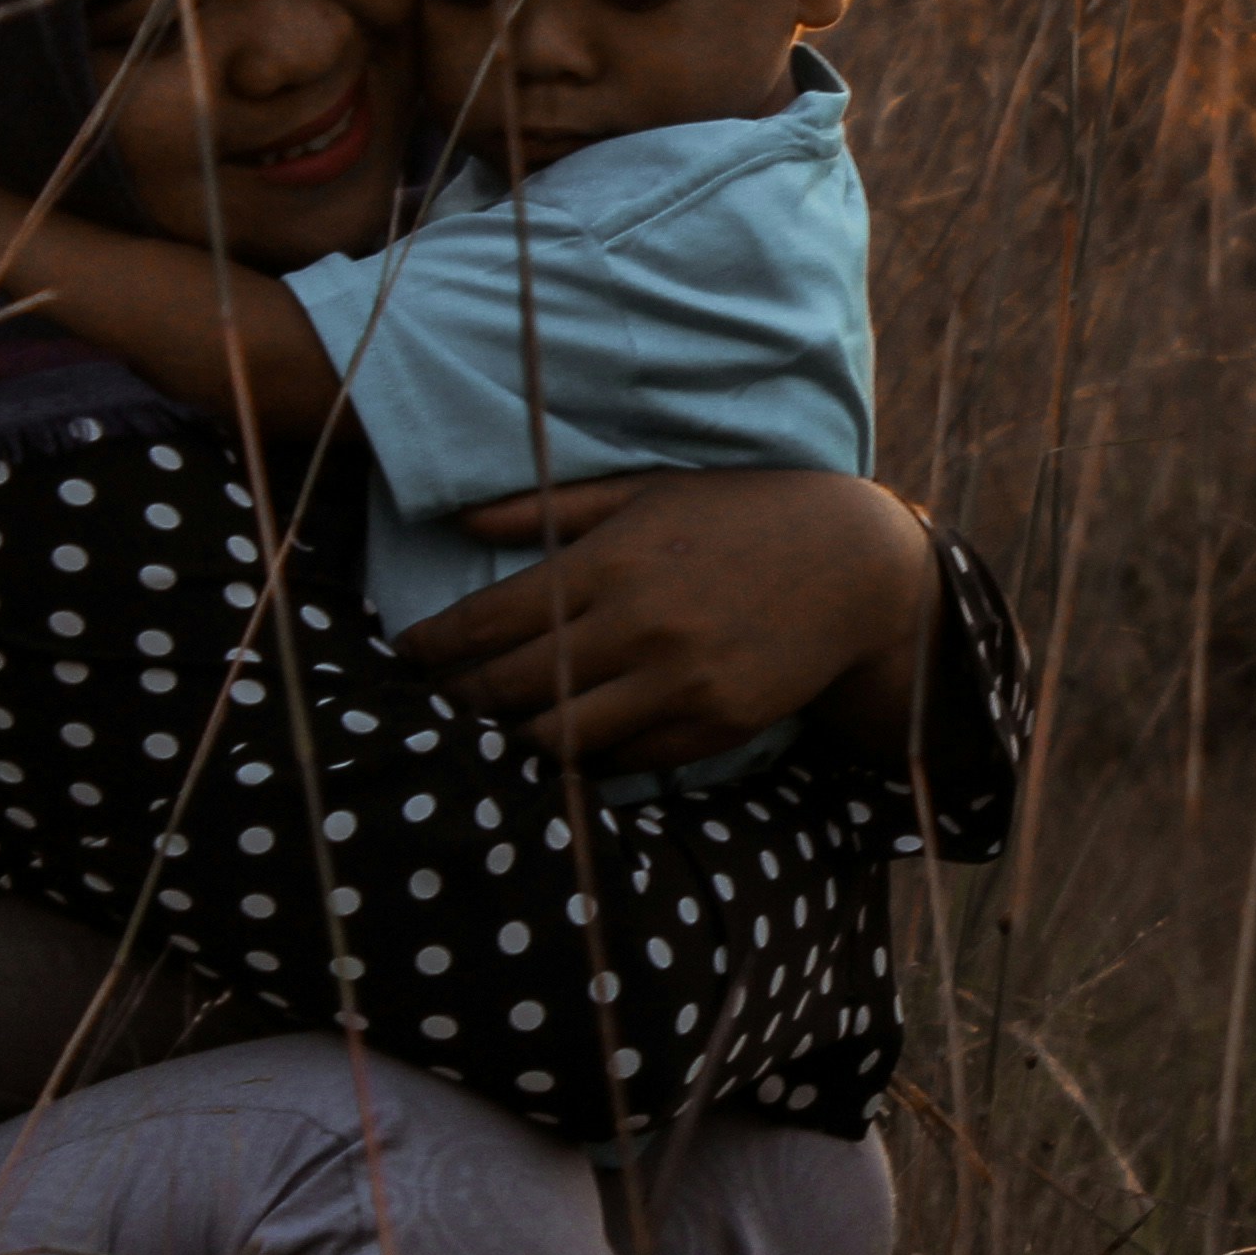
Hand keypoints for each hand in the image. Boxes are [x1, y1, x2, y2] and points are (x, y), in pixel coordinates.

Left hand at [409, 470, 936, 772]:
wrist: (854, 563)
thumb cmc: (741, 513)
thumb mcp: (648, 489)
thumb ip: (552, 506)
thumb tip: (461, 519)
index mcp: (609, 561)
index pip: (490, 619)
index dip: (433, 647)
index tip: (402, 659)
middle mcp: (636, 626)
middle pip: (510, 688)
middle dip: (456, 704)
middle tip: (424, 710)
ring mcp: (676, 684)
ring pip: (558, 740)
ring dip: (510, 745)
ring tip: (480, 741)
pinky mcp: (712, 727)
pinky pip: (623, 764)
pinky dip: (582, 764)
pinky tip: (558, 753)